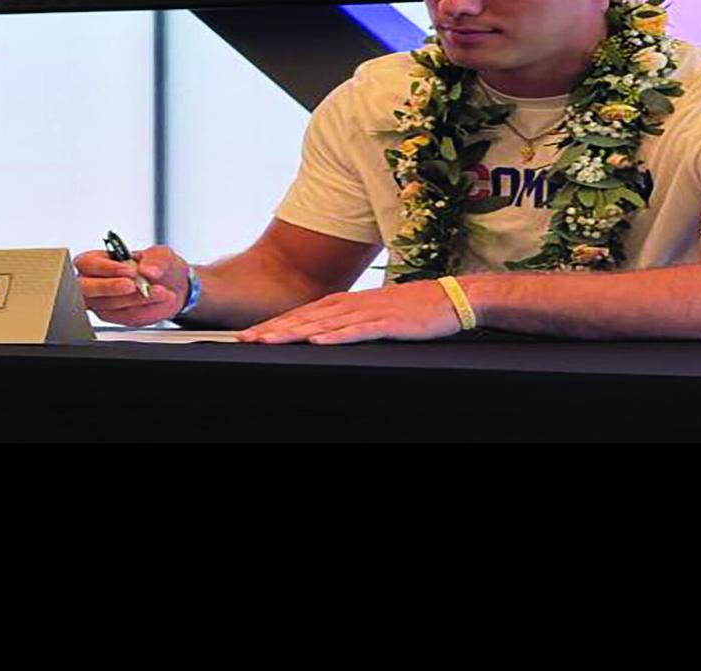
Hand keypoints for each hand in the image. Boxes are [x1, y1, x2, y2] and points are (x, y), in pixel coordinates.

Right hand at [73, 245, 190, 326]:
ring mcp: (101, 303)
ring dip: (136, 300)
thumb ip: (156, 258)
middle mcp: (92, 283)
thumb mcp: (161, 254)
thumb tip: (148, 270)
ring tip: (160, 292)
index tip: (130, 270)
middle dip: (109, 288)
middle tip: (134, 286)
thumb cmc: (157, 266)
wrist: (172, 286)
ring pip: (110, 306)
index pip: (87, 263)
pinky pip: (127, 317)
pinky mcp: (116, 317)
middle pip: (86, 290)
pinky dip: (146, 310)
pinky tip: (159, 301)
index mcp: (95, 260)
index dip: (107, 268)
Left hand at [236, 281, 463, 344]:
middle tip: (247, 339)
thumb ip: (354, 321)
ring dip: (296, 332)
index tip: (252, 334)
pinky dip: (336, 336)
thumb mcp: (378, 312)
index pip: (306, 313)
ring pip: (325, 324)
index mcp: (350, 301)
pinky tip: (318, 342)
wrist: (453, 298)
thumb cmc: (418, 308)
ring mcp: (371, 312)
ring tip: (270, 340)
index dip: (277, 324)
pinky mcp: (389, 323)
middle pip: (307, 317)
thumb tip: (330, 332)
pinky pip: (358, 331)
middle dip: (275, 328)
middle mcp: (354, 304)